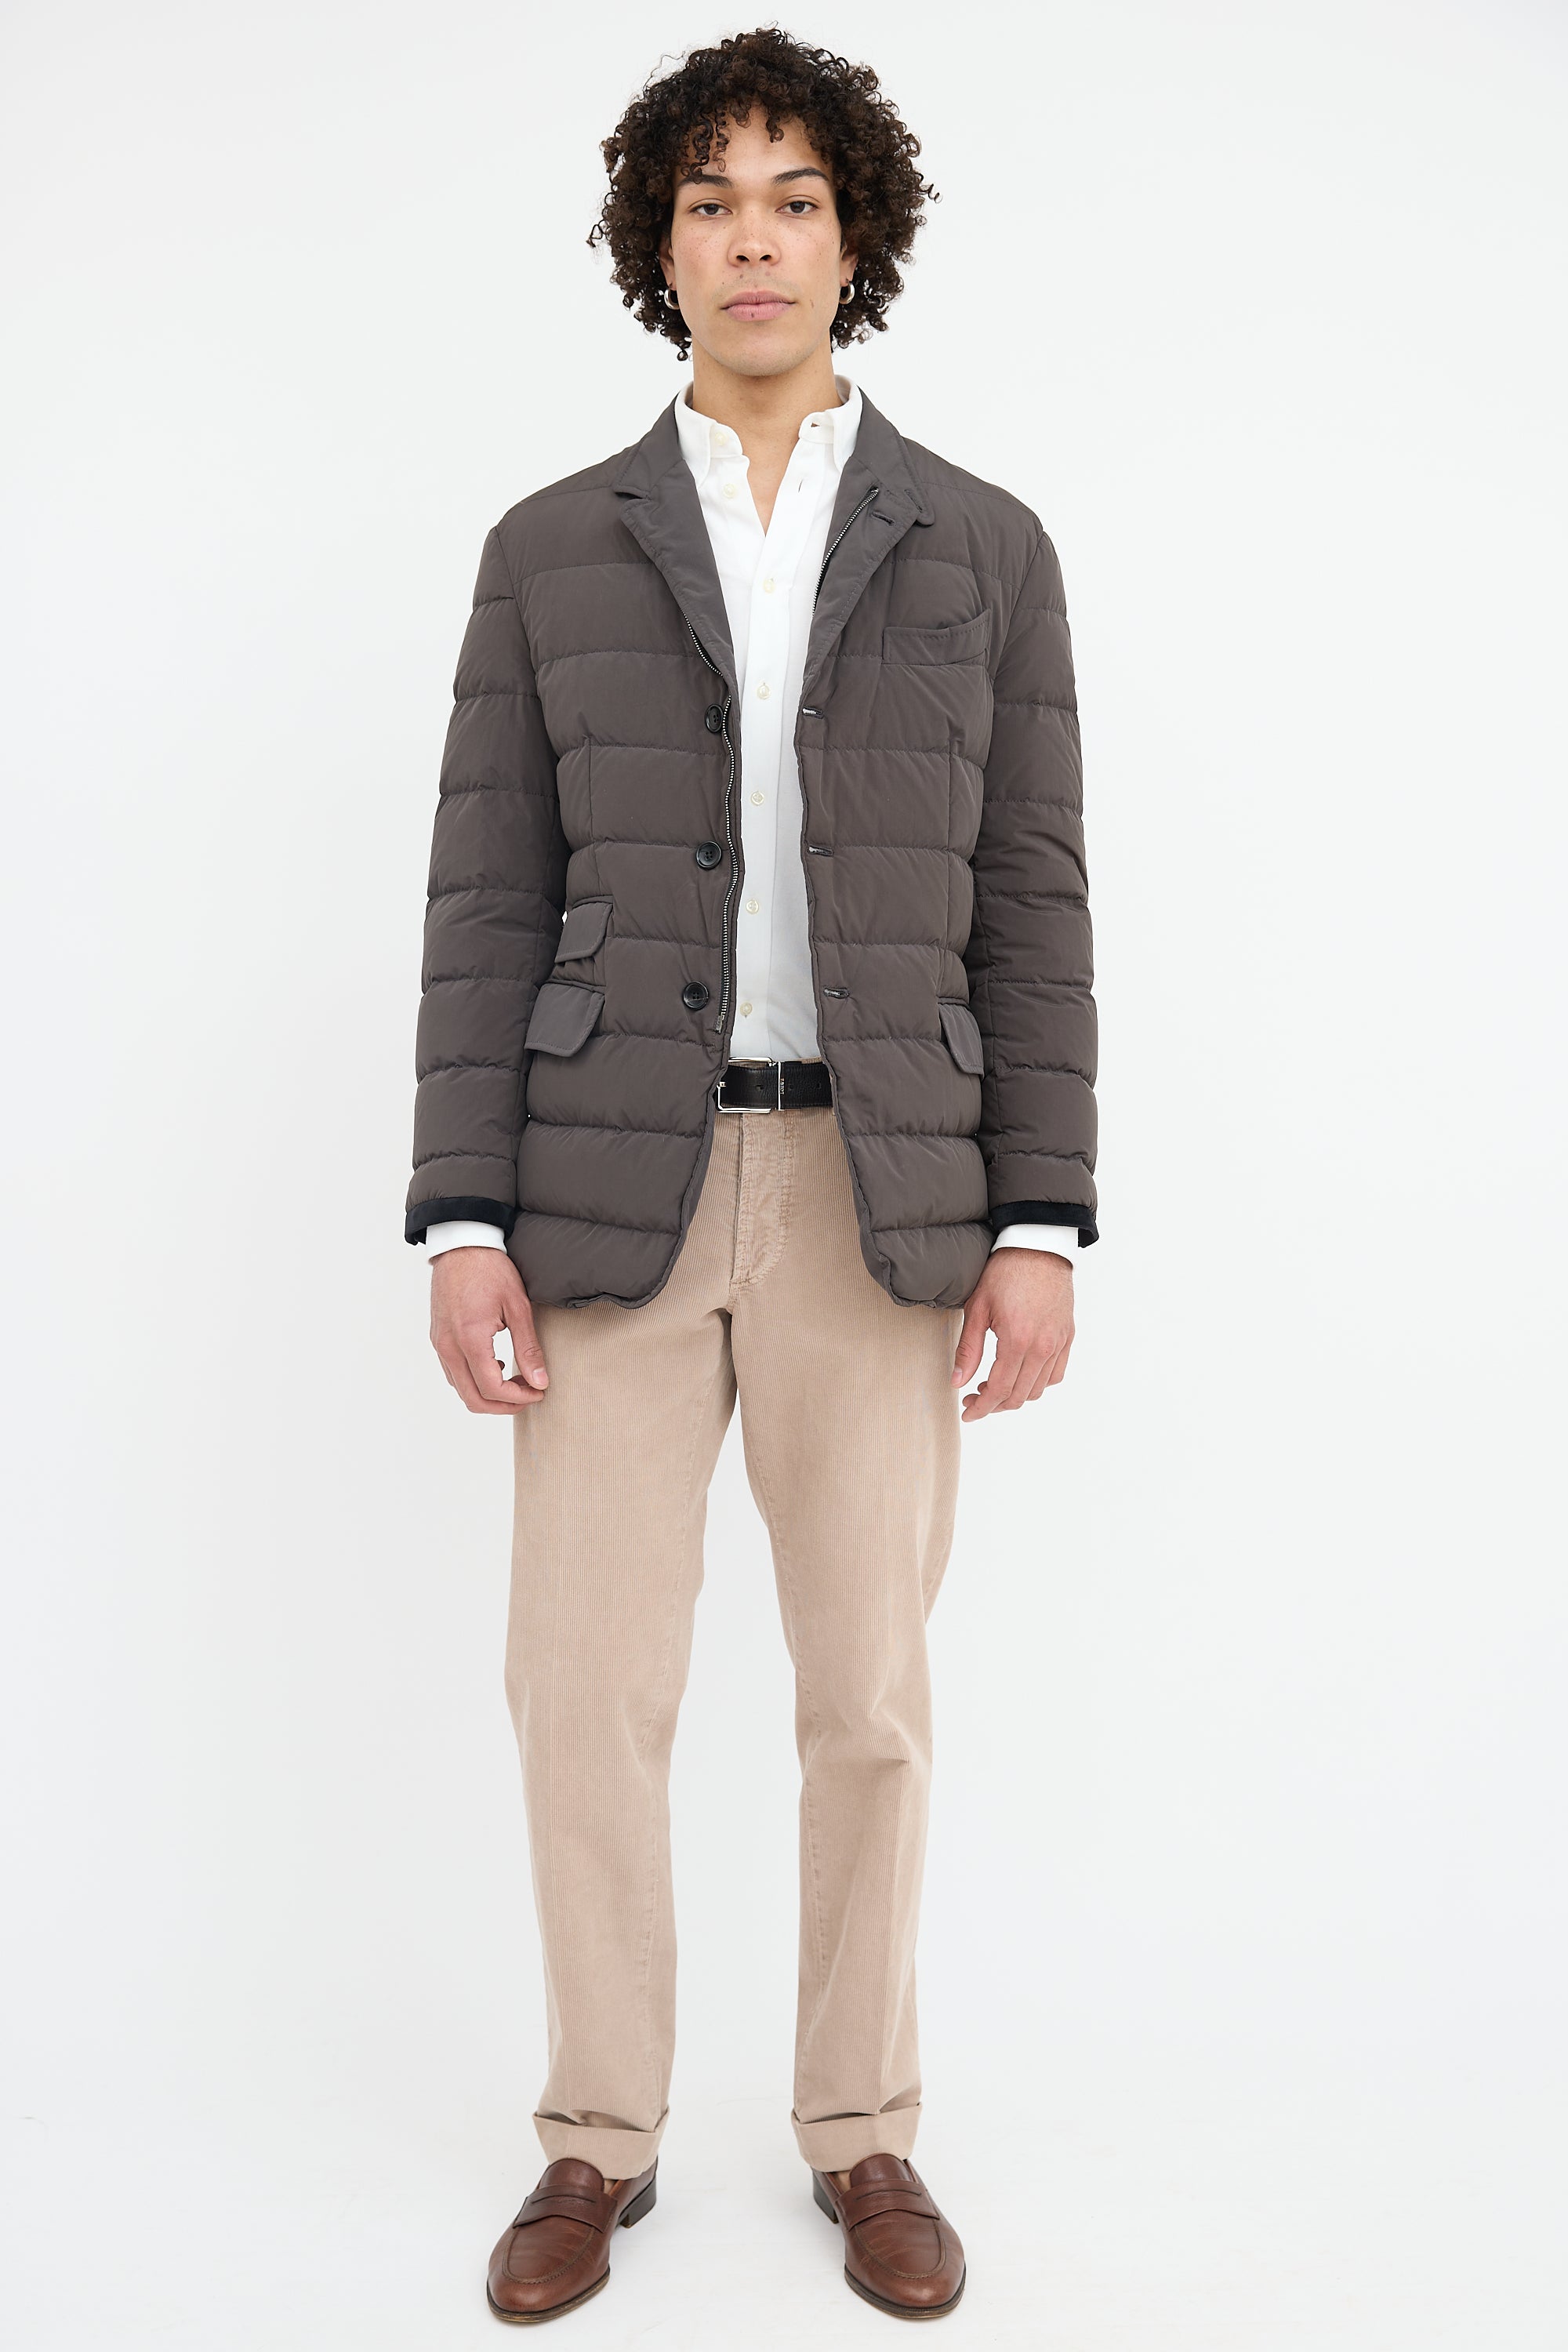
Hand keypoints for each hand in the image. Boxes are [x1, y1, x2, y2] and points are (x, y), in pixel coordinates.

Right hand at [430, 1248, 548, 1413]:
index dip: (518, 1398)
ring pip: (460, 1388)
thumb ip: (528, 1347)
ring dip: (488, 1394)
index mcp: (470, 1338)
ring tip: (515, 1381)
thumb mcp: (518, 1306)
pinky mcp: (438, 1338)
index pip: (492, 1388)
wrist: (462, 1245)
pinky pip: (453, 1372)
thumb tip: (539, 1381)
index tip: (538, 1392)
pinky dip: (473, 1380)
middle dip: (503, 1406)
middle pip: (472, 1398)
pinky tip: (495, 1366)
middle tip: (528, 1396)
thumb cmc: (490, 1269)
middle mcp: (449, 1346)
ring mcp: (440, 1343)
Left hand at [952, 1249, 1073, 1421]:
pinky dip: (1037, 1383)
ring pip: (1038, 1389)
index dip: (982, 1408)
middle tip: (974, 1398)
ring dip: (1015, 1396)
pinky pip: (1056, 1374)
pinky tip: (1020, 1374)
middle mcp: (1043, 1346)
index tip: (968, 1413)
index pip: (999, 1390)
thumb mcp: (977, 1308)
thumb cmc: (1005, 1273)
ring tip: (994, 1385)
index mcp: (1017, 1339)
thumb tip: (957, 1382)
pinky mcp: (1067, 1337)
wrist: (1038, 1247)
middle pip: (1019, 1395)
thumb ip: (967, 1349)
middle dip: (994, 1405)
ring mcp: (1058, 1342)